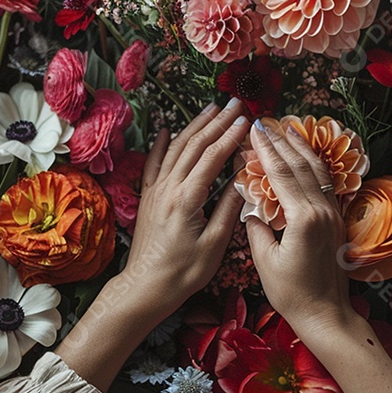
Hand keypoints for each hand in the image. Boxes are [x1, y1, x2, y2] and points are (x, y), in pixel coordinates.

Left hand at [116, 99, 248, 326]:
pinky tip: (168, 130)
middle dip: (216, 122)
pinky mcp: (148, 198)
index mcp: (187, 198)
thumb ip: (228, 210)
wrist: (144, 288)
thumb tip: (244, 182)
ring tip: (211, 109)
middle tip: (235, 104)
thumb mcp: (214, 245)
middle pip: (194, 145)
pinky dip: (162, 145)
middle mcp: (169, 188)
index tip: (247, 120)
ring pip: (176, 149)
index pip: (212, 157)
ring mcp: (155, 191)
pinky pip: (154, 164)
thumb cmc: (183, 273)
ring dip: (195, 126)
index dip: (231, 136)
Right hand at [244, 121, 353, 339]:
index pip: (281, 174)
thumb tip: (251, 204)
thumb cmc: (292, 294)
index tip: (253, 130)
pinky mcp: (336, 220)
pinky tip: (304, 157)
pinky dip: (312, 165)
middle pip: (299, 166)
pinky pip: (324, 184)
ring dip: (300, 148)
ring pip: (316, 171)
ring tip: (287, 129)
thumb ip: (257, 227)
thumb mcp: (265, 262)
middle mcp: (322, 210)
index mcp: (303, 218)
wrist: (326, 315)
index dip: (265, 150)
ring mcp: (333, 213)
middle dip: (281, 142)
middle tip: (264, 123)